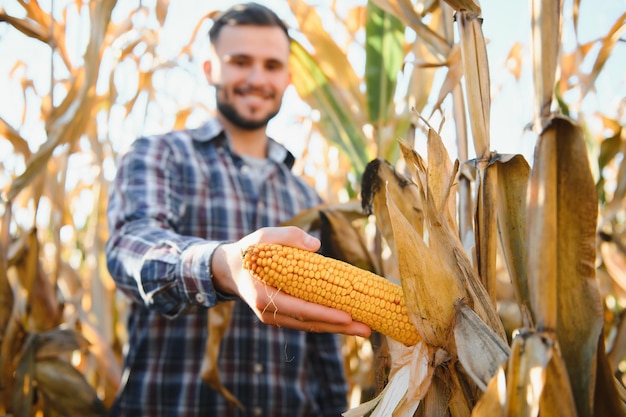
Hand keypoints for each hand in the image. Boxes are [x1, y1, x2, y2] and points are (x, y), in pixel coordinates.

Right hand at [210, 226, 370, 337]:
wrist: (231, 268)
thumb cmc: (250, 250)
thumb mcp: (264, 236)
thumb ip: (288, 236)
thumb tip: (316, 244)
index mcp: (262, 295)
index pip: (298, 308)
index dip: (323, 313)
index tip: (347, 316)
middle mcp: (268, 312)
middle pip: (308, 323)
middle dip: (338, 327)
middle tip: (366, 328)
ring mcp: (274, 317)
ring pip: (309, 325)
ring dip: (336, 329)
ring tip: (364, 328)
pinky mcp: (281, 316)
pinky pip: (306, 321)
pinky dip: (326, 322)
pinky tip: (347, 322)